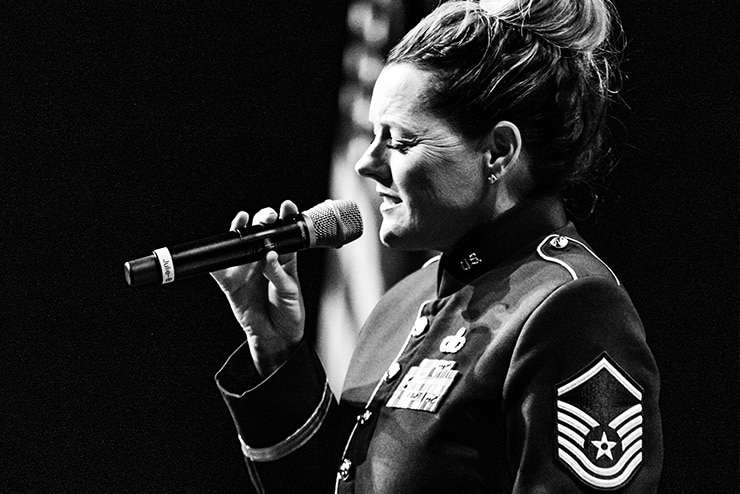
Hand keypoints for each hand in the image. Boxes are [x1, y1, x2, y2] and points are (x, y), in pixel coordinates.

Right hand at [211, 200, 304, 376]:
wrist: (276, 336)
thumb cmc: (289, 311)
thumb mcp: (290, 292)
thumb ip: (279, 273)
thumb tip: (269, 256)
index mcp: (284, 258)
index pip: (285, 233)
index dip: (286, 217)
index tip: (287, 206)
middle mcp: (264, 258)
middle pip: (262, 232)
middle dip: (264, 219)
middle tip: (268, 217)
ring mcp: (246, 268)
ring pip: (240, 244)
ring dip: (241, 230)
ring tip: (244, 221)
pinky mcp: (231, 282)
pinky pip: (219, 269)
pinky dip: (215, 260)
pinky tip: (218, 249)